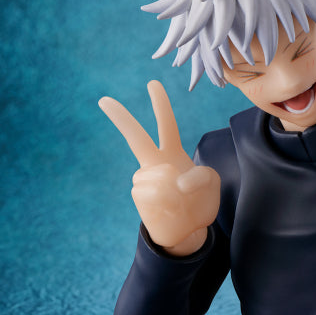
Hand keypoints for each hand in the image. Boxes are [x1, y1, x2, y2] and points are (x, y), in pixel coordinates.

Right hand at [99, 81, 220, 255]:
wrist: (186, 231)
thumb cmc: (198, 203)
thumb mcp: (211, 184)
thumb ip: (202, 175)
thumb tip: (178, 180)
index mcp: (171, 153)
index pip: (166, 124)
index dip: (160, 104)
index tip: (152, 83)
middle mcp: (154, 163)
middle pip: (136, 137)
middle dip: (121, 118)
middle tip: (104, 100)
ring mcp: (144, 180)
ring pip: (162, 174)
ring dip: (178, 189)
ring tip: (180, 202)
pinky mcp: (140, 197)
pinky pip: (157, 192)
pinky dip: (170, 201)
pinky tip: (170, 209)